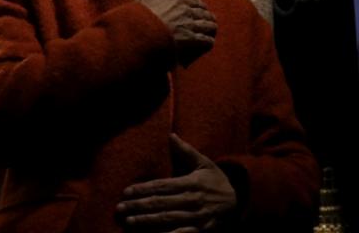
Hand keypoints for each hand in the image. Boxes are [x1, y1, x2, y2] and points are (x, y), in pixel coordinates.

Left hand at [117, 134, 236, 231]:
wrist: (239, 201)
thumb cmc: (217, 180)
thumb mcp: (204, 163)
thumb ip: (186, 151)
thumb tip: (171, 135)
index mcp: (191, 182)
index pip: (162, 186)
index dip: (143, 189)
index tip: (126, 191)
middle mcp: (192, 200)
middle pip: (161, 203)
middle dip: (138, 206)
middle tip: (120, 208)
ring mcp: (196, 217)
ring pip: (167, 219)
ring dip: (146, 221)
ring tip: (129, 221)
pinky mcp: (200, 230)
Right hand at [134, 0, 216, 55]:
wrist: (139, 32)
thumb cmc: (141, 13)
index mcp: (179, 0)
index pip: (197, 3)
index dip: (200, 8)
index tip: (201, 12)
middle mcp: (187, 11)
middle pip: (205, 14)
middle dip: (207, 20)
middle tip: (208, 25)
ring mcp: (190, 25)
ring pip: (209, 27)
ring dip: (210, 31)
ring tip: (210, 35)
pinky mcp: (190, 40)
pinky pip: (206, 40)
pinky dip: (207, 42)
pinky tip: (206, 44)